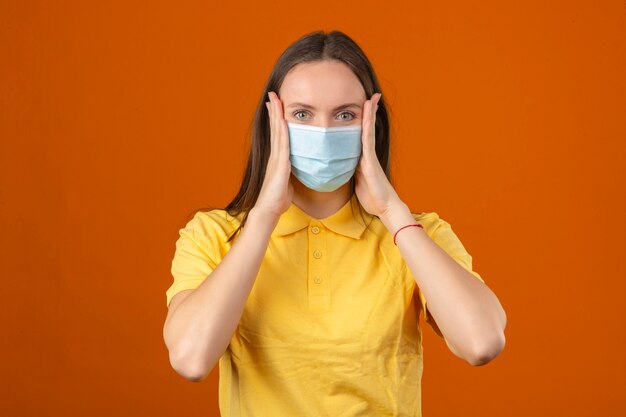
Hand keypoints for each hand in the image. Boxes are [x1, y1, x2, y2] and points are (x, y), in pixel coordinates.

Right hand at [254, 91, 293, 217]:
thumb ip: (290, 173)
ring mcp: (276, 158)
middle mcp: (275, 155)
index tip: (275, 105)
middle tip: (273, 95)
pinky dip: (282, 129)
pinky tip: (283, 119)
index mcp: (277, 158)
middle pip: (275, 128)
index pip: (277, 134)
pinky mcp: (280, 163)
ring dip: (276, 115)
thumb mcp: (286, 182)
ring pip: (277, 131)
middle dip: (274, 111)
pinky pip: (282, 143)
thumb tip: (295, 170)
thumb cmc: (278, 199)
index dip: (276, 119)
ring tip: (274, 99)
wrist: (269, 209)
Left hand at [354, 93, 404, 217]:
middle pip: (366, 128)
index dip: (360, 121)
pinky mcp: (370, 160)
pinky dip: (367, 125)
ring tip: (372, 98)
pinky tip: (368, 115)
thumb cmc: (371, 197)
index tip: (359, 107)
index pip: (359, 135)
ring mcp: (369, 156)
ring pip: (368, 130)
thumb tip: (339, 167)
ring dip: (370, 113)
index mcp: (361, 158)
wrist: (383, 207)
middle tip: (371, 95)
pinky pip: (367, 139)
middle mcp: (367, 154)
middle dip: (368, 112)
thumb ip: (350, 171)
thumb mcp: (356, 182)